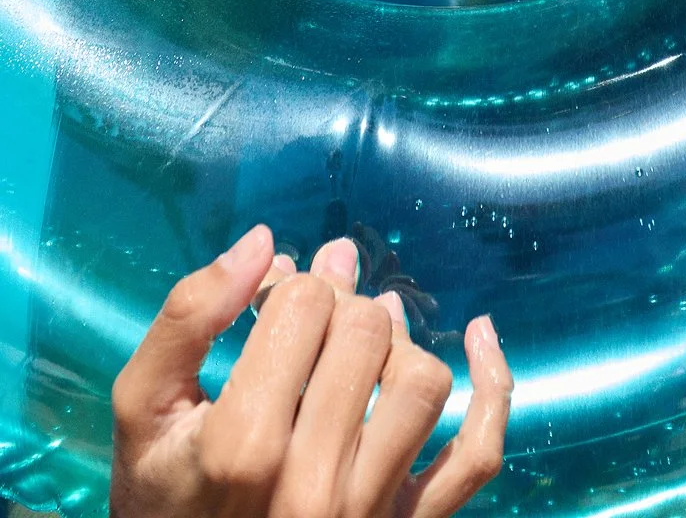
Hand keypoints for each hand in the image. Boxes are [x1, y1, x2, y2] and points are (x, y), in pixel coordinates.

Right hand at [109, 225, 511, 517]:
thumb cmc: (161, 488)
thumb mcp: (142, 405)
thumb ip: (188, 316)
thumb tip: (263, 243)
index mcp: (243, 444)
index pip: (303, 306)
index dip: (289, 284)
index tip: (270, 297)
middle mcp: (313, 484)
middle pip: (364, 332)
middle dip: (339, 301)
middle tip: (315, 304)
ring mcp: (368, 512)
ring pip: (422, 383)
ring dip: (399, 341)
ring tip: (366, 330)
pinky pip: (476, 457)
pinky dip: (493, 390)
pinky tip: (480, 334)